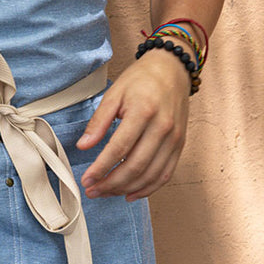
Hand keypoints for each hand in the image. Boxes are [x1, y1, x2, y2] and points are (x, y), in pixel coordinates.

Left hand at [76, 49, 190, 200]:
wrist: (172, 70)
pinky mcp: (179, 145)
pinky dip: (148, 188)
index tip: (87, 179)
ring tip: (107, 193)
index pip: (119, 148)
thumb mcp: (114, 93)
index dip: (101, 168)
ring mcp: (174, 139)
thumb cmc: (141, 79)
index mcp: (143, 112)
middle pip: (135, 166)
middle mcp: (162, 128)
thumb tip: (84, 146)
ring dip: (126, 189)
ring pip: (150, 175)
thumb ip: (99, 121)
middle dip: (111, 183)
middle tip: (93, 190)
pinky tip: (130, 193)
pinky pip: (165, 174)